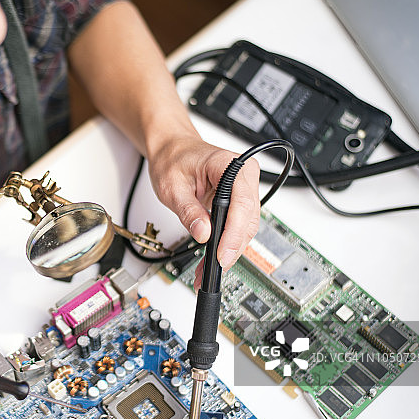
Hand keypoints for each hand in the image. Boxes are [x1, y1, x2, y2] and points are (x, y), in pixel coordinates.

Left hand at [147, 137, 259, 286]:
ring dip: (229, 249)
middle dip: (230, 248)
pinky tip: (214, 257)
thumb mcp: (172, 187)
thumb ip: (188, 210)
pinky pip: (239, 224)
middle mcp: (243, 174)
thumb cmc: (173, 159)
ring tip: (209, 269)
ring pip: (246, 227)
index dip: (232, 234)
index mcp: (229, 164)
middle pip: (247, 219)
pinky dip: (227, 242)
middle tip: (212, 270)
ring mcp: (245, 187)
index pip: (241, 204)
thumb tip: (202, 233)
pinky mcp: (240, 199)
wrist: (174, 149)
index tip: (221, 255)